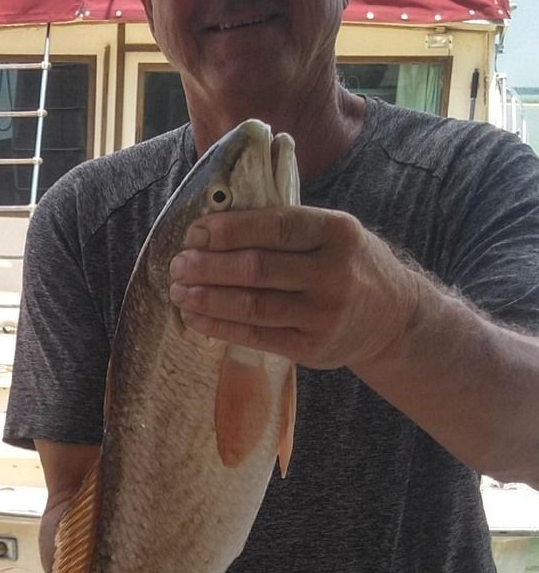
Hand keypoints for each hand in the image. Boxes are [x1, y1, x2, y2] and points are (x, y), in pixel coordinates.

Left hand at [167, 205, 422, 371]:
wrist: (394, 318)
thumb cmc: (349, 265)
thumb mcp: (334, 234)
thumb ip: (288, 229)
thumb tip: (216, 225)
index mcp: (337, 232)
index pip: (275, 226)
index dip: (230, 230)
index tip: (196, 232)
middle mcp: (333, 273)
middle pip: (257, 268)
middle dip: (209, 266)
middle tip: (178, 264)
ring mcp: (323, 314)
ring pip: (253, 305)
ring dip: (207, 298)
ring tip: (179, 291)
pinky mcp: (312, 347)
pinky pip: (257, 336)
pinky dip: (220, 326)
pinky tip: (196, 317)